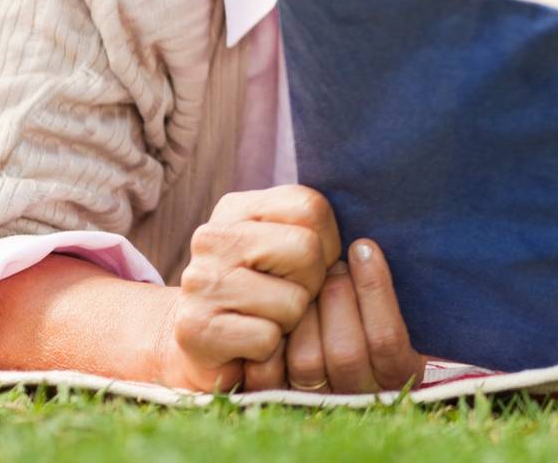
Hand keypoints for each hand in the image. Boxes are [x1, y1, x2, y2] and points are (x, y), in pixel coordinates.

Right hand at [160, 185, 340, 391]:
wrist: (201, 343)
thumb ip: (314, 231)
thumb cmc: (261, 291)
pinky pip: (267, 339)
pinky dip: (269, 349)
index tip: (310, 263)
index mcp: (238, 208)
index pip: (312, 208)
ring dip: (291, 321)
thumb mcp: (287, 248)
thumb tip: (363, 248)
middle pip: (306, 251)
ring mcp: (200, 282)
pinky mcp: (195, 329)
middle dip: (311, 283)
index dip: (328, 242)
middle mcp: (212, 237)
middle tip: (287, 295)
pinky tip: (248, 343)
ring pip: (292, 301)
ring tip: (266, 318)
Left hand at [283, 239, 425, 393]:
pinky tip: (278, 306)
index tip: (364, 247)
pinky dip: (272, 341)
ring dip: (305, 313)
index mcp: (399, 375)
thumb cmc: (377, 324)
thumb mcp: (403, 315)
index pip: (387, 338)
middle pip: (346, 353)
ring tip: (308, 278)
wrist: (350, 376)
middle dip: (338, 296)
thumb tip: (374, 248)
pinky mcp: (284, 400)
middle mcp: (360, 395)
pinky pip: (271, 376)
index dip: (375, 289)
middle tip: (332, 261)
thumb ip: (392, 294)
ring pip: (309, 361)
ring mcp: (321, 401)